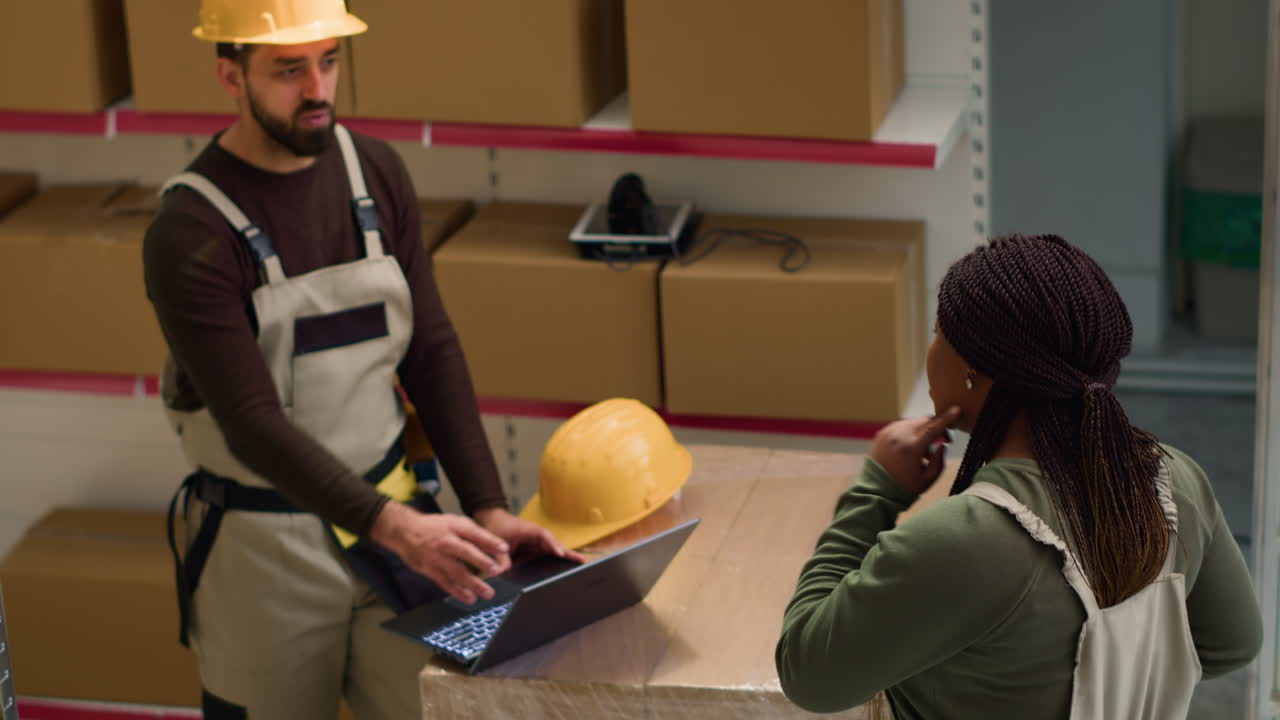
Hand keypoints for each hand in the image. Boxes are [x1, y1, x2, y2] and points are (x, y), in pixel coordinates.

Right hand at [370, 502, 510, 604]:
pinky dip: (458, 592)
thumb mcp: (455, 522)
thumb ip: (474, 533)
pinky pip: (445, 583)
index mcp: (454, 526)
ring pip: (456, 571)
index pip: (474, 533)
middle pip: (465, 552)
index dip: (490, 541)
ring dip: (473, 583)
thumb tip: (497, 546)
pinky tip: (470, 598)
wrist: (405, 531)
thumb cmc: (436, 527)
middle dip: (482, 562)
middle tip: (497, 571)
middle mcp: (445, 541)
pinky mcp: (430, 570)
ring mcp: (436, 557)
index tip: (504, 549)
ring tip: (488, 592)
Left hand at [473, 507, 585, 564]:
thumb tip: (502, 572)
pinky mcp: (536, 552)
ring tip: (580, 568)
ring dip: (566, 560)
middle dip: (569, 554)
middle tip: (583, 562)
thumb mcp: (498, 542)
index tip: (560, 554)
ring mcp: (538, 545)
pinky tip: (563, 573)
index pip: (546, 538)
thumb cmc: (498, 526)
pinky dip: (556, 564)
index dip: (554, 546)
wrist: (493, 521)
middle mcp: (539, 538)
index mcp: (532, 531)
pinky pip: (548, 558)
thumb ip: (501, 558)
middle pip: (556, 547)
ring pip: (555, 554)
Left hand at [869, 406, 959, 495]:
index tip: (957, 410)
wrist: (875, 490)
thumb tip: (942, 445)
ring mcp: (888, 432)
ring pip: (914, 422)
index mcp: (911, 447)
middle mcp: (899, 435)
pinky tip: (913, 447)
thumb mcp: (928, 480)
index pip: (934, 427)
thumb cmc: (904, 488)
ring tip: (926, 450)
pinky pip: (902, 426)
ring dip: (924, 430)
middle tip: (945, 438)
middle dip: (938, 426)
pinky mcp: (881, 433)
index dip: (947, 418)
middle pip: (925, 421)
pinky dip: (911, 432)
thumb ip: (939, 461)